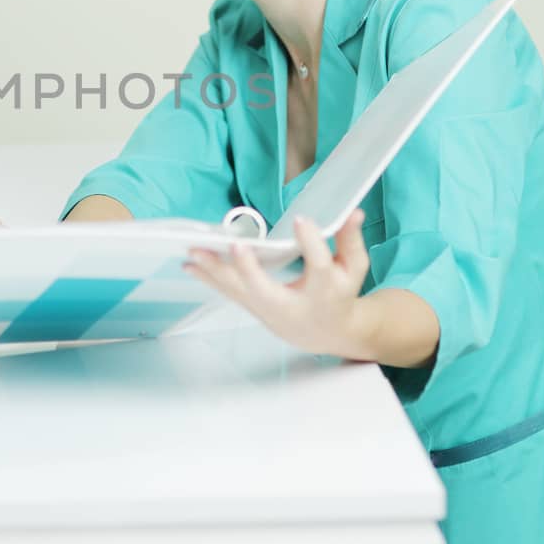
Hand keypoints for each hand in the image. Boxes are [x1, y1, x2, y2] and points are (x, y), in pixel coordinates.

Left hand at [184, 210, 372, 358]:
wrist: (328, 332)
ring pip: (239, 291)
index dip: (311, 244)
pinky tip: (190, 265)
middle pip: (266, 288)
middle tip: (233, 245)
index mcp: (324, 289)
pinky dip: (209, 278)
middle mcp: (291, 303)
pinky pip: (229, 292)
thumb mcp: (354, 267)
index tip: (301, 221)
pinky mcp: (254, 308)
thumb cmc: (340, 294)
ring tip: (194, 252)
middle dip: (247, 268)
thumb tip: (353, 211)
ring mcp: (268, 310)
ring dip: (215, 272)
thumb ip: (350, 240)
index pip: (319, 266)